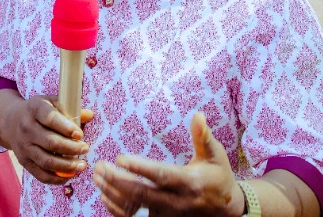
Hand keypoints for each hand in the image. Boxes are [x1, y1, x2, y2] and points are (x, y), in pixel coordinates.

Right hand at [6, 96, 93, 184]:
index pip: (50, 118)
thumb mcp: (50, 102)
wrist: (11, 121)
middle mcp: (27, 128)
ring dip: (67, 166)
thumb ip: (69, 108)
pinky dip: (56, 179)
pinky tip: (70, 175)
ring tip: (82, 165)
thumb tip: (89, 115)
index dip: (66, 127)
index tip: (80, 134)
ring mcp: (24, 146)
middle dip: (71, 148)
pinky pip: (40, 174)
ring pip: (46, 161)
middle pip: (50, 142)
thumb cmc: (38, 111)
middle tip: (85, 148)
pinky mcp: (23, 161)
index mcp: (34, 109)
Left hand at [92, 112, 240, 216]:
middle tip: (100, 167)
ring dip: (113, 194)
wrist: (225, 210)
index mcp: (189, 182)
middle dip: (118, 181)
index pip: (160, 175)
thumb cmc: (218, 177)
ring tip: (97, 178)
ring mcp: (167, 214)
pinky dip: (117, 209)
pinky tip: (104, 195)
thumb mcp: (215, 155)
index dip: (140, 168)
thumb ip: (203, 137)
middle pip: (142, 194)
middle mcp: (176, 201)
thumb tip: (197, 115)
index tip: (120, 158)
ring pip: (135, 209)